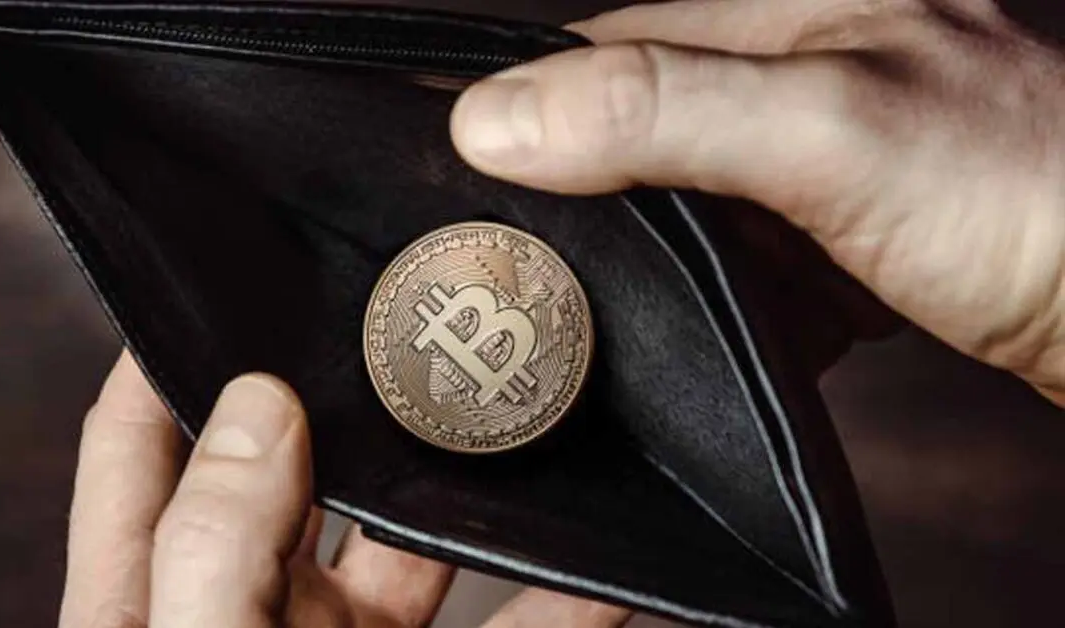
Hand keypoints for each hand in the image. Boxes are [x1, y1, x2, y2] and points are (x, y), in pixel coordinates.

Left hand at [58, 352, 634, 627]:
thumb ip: (210, 551)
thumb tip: (259, 407)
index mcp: (156, 599)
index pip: (143, 441)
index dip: (177, 351)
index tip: (243, 268)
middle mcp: (249, 612)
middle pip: (295, 468)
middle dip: (353, 396)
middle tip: (422, 313)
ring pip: (410, 541)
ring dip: (469, 489)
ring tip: (527, 406)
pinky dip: (558, 599)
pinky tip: (618, 564)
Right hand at [450, 0, 1064, 406]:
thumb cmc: (1039, 193)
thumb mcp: (832, 130)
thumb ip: (665, 110)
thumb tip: (500, 116)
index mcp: (789, 11)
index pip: (607, 47)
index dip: (526, 108)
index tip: (455, 179)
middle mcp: (803, 71)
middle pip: (641, 127)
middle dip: (578, 196)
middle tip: (516, 265)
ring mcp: (828, 157)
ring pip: (690, 202)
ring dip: (647, 261)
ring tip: (595, 312)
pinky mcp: (854, 234)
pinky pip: (752, 263)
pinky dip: (721, 304)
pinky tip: (712, 334)